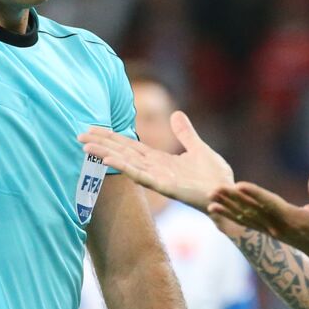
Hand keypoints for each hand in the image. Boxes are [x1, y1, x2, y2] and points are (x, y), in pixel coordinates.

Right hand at [80, 112, 233, 210]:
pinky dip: (126, 167)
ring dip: (107, 154)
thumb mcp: (199, 148)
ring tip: (87, 147)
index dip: (112, 137)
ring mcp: (158, 178)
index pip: (130, 146)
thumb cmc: (215, 177)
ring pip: (127, 163)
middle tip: (79, 136)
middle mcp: (155, 169)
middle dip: (102, 144)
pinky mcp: (166, 186)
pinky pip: (142, 175)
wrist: (228, 195)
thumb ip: (185, 133)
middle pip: (123, 153)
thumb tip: (175, 113)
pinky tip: (110, 160)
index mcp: (160, 160)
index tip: (93, 129)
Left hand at [209, 167, 308, 267]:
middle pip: (252, 211)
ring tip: (210, 199)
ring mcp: (272, 231)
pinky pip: (246, 223)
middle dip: (233, 200)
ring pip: (246, 217)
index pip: (270, 204)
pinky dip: (230, 216)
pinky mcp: (269, 232)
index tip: (239, 185)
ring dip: (227, 208)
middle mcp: (278, 226)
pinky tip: (216, 210)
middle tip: (214, 189)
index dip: (255, 194)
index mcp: (292, 219)